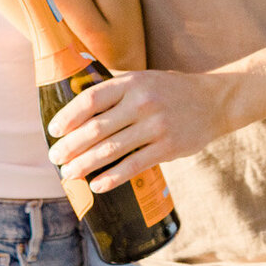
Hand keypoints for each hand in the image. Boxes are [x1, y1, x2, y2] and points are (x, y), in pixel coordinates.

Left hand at [46, 69, 234, 189]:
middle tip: (54, 157)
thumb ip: (114, 90)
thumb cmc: (169, 90)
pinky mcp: (168, 147)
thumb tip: (76, 104)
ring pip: (112, 149)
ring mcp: (156, 125)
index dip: (68, 116)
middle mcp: (141, 102)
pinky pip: (134, 166)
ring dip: (85, 164)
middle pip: (97, 128)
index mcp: (131, 83)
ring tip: (68, 174)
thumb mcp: (142, 79)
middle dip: (71, 145)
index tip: (52, 130)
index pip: (91, 100)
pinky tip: (97, 185)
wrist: (213, 101)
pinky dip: (113, 177)